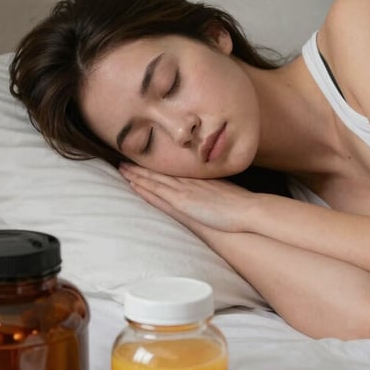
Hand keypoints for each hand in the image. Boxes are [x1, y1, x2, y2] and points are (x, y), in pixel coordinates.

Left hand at [120, 164, 256, 232]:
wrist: (247, 209)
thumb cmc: (241, 204)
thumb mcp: (227, 192)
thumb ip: (216, 190)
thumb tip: (214, 193)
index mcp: (199, 179)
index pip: (173, 171)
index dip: (158, 166)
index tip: (146, 161)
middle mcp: (189, 181)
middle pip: (160, 172)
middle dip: (142, 166)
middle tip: (124, 159)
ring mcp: (184, 190)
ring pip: (155, 180)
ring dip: (137, 174)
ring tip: (122, 168)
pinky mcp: (182, 201)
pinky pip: (158, 193)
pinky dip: (145, 187)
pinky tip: (133, 184)